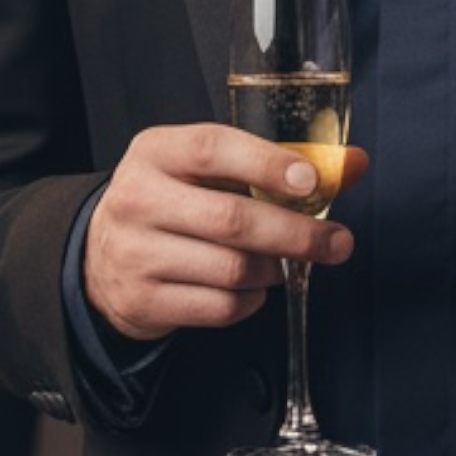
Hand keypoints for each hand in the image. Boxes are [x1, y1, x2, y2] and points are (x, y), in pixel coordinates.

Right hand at [83, 124, 367, 341]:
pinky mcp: (144, 302)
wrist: (103, 255)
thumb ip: (280, 162)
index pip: (213, 149)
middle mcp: (139, 199)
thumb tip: (352, 163)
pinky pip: (219, 307)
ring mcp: (136, 254)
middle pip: (231, 219)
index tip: (313, 180)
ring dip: (274, 269)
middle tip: (337, 242)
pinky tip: (254, 287)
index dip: (267, 164)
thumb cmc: (174, 200)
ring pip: (231, 269)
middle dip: (296, 234)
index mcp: (156, 151)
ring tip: (286, 262)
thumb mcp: (210, 168)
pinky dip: (252, 300)